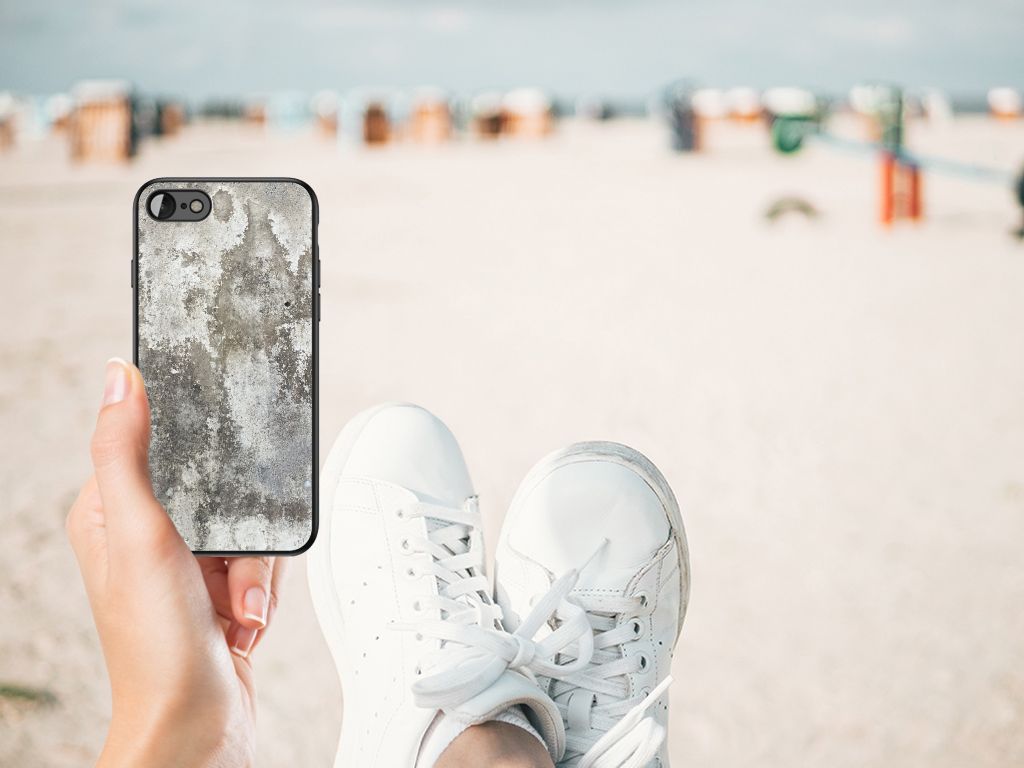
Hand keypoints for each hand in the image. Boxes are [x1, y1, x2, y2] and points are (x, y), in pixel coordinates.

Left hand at [66, 359, 285, 766]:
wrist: (196, 725)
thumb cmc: (156, 646)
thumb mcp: (139, 534)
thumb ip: (125, 451)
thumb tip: (119, 376)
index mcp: (110, 512)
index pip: (158, 445)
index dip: (198, 455)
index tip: (219, 473)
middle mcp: (146, 535)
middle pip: (220, 488)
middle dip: (240, 534)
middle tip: (227, 572)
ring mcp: (185, 565)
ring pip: (248, 526)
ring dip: (254, 571)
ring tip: (237, 607)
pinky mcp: (218, 590)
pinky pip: (261, 562)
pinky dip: (262, 591)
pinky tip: (244, 620)